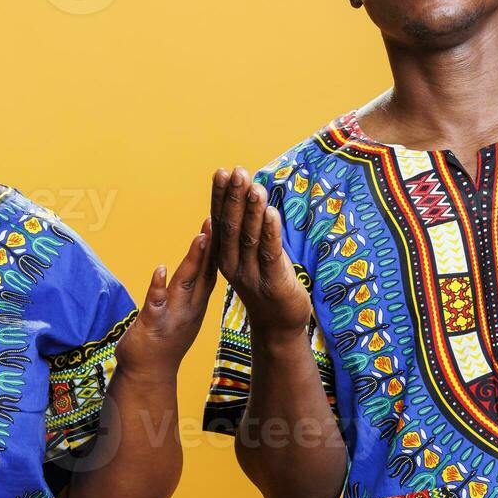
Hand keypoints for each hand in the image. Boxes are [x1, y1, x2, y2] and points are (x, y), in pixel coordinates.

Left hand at [114, 218, 217, 377]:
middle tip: (217, 220)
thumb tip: (198, 269)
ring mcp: (173, 317)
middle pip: (203, 273)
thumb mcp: (184, 315)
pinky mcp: (153, 325)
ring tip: (200, 237)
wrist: (149, 376)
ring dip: (193, 260)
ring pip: (185, 284)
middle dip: (211, 246)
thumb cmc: (163, 343)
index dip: (218, 248)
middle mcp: (189, 309)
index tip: (224, 223)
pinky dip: (158, 285)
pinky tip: (160, 269)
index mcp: (196, 305)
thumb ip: (191, 293)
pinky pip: (156, 302)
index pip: (211, 272)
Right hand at [211, 167, 312, 335]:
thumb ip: (245, 232)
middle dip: (234, 197)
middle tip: (237, 171)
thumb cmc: (266, 283)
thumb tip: (245, 197)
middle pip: (231, 225)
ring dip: (251, 210)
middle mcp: (233, 263)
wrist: (278, 326)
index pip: (220, 220)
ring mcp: (251, 274)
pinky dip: (269, 231)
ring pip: (249, 237)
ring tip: (254, 185)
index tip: (220, 172)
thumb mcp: (250, 257)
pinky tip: (270, 212)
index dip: (220, 196)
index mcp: (225, 255)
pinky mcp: (272, 283)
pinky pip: (270, 253)